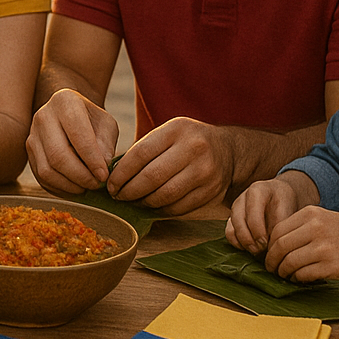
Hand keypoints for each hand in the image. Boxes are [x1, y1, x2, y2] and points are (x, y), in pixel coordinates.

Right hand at [26, 88, 119, 193]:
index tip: (104, 175)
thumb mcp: (106, 124)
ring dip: (70, 185)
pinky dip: (60, 188)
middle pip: (58, 155)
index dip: (92, 159)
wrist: (70, 116)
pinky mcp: (29, 153)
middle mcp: (43, 117)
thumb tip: (102, 168)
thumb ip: (106, 144)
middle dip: (80, 176)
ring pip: (47, 170)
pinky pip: (42, 178)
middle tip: (97, 184)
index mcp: (64, 102)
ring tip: (87, 187)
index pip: (77, 134)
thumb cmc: (92, 120)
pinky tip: (75, 187)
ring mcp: (32, 136)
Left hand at [108, 116, 233, 214]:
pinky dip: (160, 209)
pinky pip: (178, 207)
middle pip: (151, 177)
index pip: (141, 154)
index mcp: (177, 129)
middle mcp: (194, 149)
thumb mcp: (168, 133)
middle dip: (129, 191)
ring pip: (164, 196)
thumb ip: (143, 149)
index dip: (121, 173)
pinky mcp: (211, 192)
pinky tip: (151, 205)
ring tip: (132, 201)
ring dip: (143, 202)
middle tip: (118, 196)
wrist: (228, 150)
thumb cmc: (186, 142)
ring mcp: (205, 172)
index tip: (110, 184)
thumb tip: (112, 174)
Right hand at [226, 177, 304, 253]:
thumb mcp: (287, 210)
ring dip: (243, 243)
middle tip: (261, 251)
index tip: (267, 244)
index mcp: (257, 190)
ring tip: (257, 251)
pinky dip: (237, 243)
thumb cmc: (285, 203)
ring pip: (231, 228)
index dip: (259, 232)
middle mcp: (242, 198)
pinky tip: (250, 249)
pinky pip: (229, 234)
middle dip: (249, 240)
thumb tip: (270, 245)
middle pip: (238, 221)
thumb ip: (279, 225)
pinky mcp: (232, 218)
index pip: (252, 213)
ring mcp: (235, 208)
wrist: (280, 196)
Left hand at [264, 206, 338, 281]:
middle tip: (272, 268)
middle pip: (280, 247)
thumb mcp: (323, 219)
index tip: (269, 254)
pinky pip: (304, 274)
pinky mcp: (332, 266)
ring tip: (285, 274)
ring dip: (284, 271)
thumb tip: (272, 245)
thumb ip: (300, 227)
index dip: (270, 245)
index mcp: (311, 214)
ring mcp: (324, 248)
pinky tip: (300, 278)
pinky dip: (298, 278)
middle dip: (272, 261)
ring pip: (290, 262)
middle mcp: (316, 228)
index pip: (277, 230)